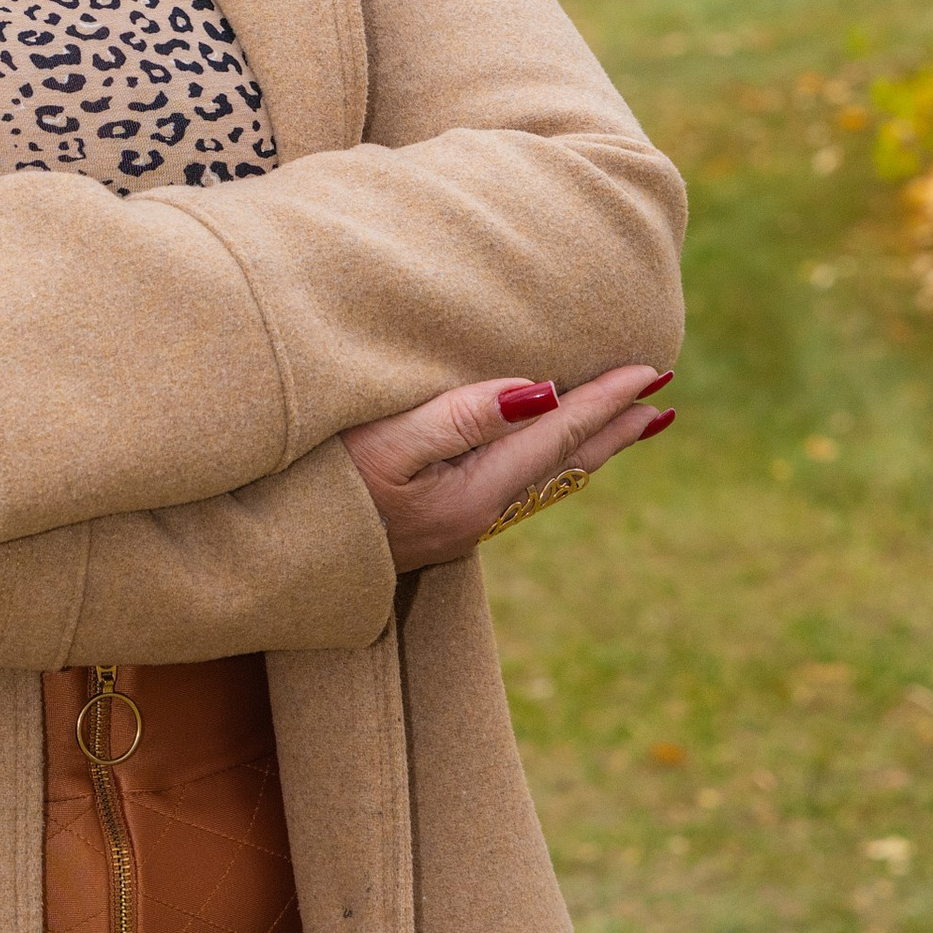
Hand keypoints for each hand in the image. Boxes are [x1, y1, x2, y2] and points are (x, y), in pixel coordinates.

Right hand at [343, 365, 674, 574]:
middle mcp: (476, 518)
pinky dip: (548, 460)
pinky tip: (547, 453)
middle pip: (563, 466)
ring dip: (588, 446)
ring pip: (544, 480)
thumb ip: (460, 416)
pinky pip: (515, 486)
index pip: (554, 436)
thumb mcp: (382, 443)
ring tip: (625, 424)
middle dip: (614, 429)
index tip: (652, 373)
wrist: (268, 559)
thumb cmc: (311, 489)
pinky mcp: (437, 525)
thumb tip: (539, 391)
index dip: (605, 401)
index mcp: (471, 496)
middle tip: (664, 400)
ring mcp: (457, 527)